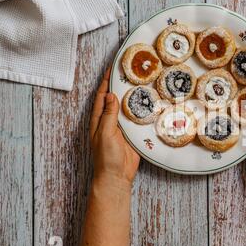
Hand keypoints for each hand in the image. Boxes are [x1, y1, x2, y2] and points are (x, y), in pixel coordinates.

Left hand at [90, 67, 139, 186]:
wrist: (117, 177)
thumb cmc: (106, 157)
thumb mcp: (105, 133)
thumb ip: (108, 115)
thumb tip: (110, 96)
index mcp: (98, 120)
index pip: (102, 96)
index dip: (106, 82)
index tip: (112, 68)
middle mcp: (109, 121)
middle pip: (114, 99)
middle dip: (119, 86)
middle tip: (129, 72)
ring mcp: (120, 128)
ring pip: (126, 108)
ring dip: (131, 97)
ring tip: (140, 83)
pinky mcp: (131, 134)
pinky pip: (135, 119)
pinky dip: (140, 111)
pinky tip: (147, 103)